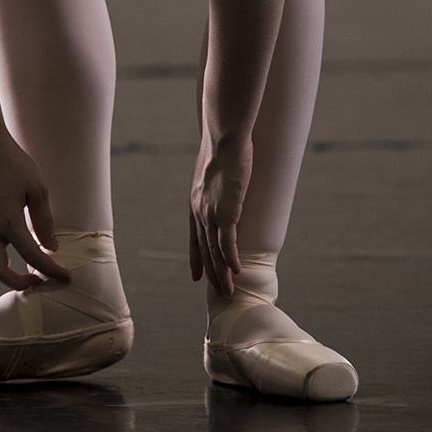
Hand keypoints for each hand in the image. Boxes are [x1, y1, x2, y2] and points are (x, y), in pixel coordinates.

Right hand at [0, 138, 69, 289]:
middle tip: (39, 281)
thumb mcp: (37, 188)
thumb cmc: (12, 163)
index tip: (64, 276)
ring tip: (24, 270)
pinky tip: (6, 252)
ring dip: (4, 273)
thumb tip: (51, 247)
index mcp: (7, 221)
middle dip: (19, 283)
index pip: (32, 256)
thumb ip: (44, 221)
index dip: (50, 270)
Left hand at [189, 137, 252, 294]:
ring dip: (222, 273)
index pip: (194, 238)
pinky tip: (237, 271)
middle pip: (205, 250)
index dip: (196, 259)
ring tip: (228, 290)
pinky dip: (231, 258)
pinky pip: (227, 243)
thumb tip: (226, 184)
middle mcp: (199, 212)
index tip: (196, 276)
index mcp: (195, 204)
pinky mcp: (226, 211)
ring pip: (214, 251)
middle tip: (219, 292)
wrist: (223, 139)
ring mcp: (211, 213)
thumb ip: (217, 184)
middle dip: (211, 273)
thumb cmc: (223, 149)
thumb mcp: (214, 170)